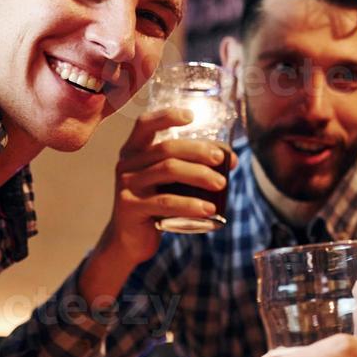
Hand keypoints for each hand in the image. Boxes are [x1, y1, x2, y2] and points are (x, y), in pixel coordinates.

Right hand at [96, 108, 234, 267]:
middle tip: (221, 160)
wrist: (130, 240)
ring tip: (221, 184)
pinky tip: (209, 209)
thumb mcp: (169, 181)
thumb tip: (230, 159)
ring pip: (168, 170)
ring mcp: (127, 186)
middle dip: (198, 150)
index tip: (192, 116)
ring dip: (199, 175)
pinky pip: (165, 202)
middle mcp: (127, 164)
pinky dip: (190, 204)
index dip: (167, 116)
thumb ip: (191, 166)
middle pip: (166, 148)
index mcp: (134, 151)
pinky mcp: (130, 208)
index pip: (145, 124)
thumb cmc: (156, 203)